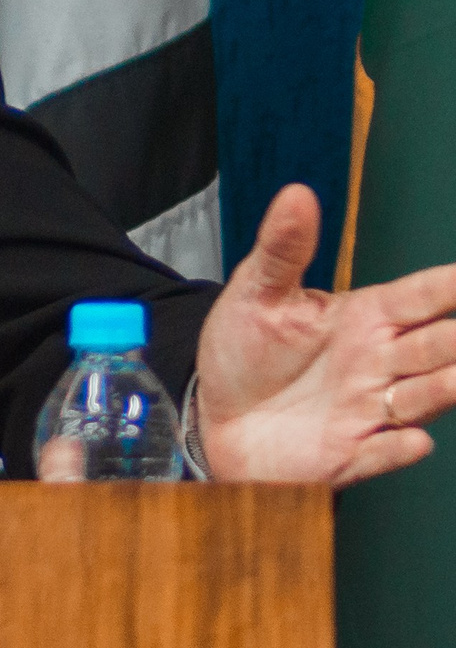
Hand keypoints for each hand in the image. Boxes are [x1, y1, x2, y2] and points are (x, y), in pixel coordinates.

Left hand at [194, 185, 455, 484]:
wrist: (215, 413)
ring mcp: (368, 410)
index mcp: (365, 317)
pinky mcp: (348, 453)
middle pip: (435, 346)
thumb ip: (282, 249)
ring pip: (422, 397)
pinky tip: (414, 442)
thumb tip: (296, 193)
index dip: (449, 287)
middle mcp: (378, 362)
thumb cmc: (245, 350)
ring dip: (444, 388)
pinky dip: (398, 450)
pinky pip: (381, 454)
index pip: (419, 297)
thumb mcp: (257, 293)